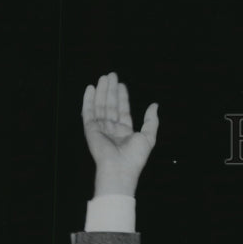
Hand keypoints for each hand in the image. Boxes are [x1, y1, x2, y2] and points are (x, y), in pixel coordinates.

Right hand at [82, 72, 158, 195]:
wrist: (119, 168)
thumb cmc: (135, 157)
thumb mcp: (149, 137)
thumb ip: (151, 121)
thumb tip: (155, 105)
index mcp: (125, 133)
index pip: (123, 111)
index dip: (122, 97)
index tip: (121, 84)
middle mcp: (112, 130)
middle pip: (111, 105)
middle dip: (111, 90)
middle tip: (112, 75)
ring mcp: (100, 129)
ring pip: (100, 106)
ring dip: (101, 91)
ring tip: (104, 77)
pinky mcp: (90, 129)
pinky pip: (88, 112)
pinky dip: (88, 100)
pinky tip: (90, 88)